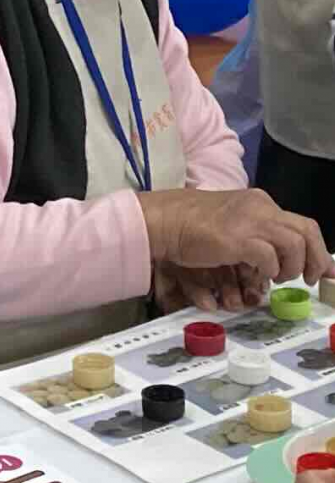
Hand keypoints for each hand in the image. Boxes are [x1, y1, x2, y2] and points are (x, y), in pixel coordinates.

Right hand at [140, 188, 331, 303]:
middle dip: (316, 259)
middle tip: (309, 279)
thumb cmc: (194, 226)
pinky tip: (257, 273)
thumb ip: (259, 237)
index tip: (326, 271)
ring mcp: (249, 220)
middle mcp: (260, 207)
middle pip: (307, 231)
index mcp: (260, 203)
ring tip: (277, 277)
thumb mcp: (234, 225)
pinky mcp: (238, 238)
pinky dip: (269, 269)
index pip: (302, 224)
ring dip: (292, 267)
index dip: (319, 250)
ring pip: (294, 244)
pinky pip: (270, 257)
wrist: (165, 220)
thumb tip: (282, 260)